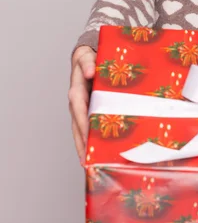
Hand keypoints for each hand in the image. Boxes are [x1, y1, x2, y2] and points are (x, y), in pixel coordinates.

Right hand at [68, 45, 95, 163]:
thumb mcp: (88, 57)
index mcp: (77, 91)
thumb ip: (88, 63)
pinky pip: (87, 128)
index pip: (79, 110)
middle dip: (82, 143)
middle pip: (77, 126)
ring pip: (80, 131)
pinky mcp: (87, 112)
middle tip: (88, 161)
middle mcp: (76, 103)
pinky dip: (89, 142)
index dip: (83, 124)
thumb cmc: (89, 58)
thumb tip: (90, 72)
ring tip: (91, 165)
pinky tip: (96, 154)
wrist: (87, 58)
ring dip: (84, 147)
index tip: (88, 138)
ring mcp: (81, 110)